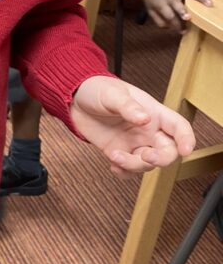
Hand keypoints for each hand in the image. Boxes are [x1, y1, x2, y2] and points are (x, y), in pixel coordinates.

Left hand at [71, 76, 194, 177]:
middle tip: (146, 156)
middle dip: (161, 159)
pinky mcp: (119, 153)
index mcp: (154, 113)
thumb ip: (129, 107)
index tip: (186, 150)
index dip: (187, 139)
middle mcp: (148, 131)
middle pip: (167, 152)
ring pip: (147, 164)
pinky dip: (124, 172)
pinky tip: (113, 164)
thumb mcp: (113, 94)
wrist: (76, 100)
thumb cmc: (99, 90)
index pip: (179, 127)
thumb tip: (145, 119)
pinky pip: (128, 170)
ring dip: (134, 165)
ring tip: (115, 156)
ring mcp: (134, 144)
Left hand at [142, 0, 212, 31]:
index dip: (176, 24)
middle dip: (183, 11)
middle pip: (178, 5)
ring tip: (209, 4)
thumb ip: (159, 20)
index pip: (169, 16)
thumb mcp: (150, 10)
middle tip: (189, 17)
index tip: (183, 31)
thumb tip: (170, 28)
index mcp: (161, 4)